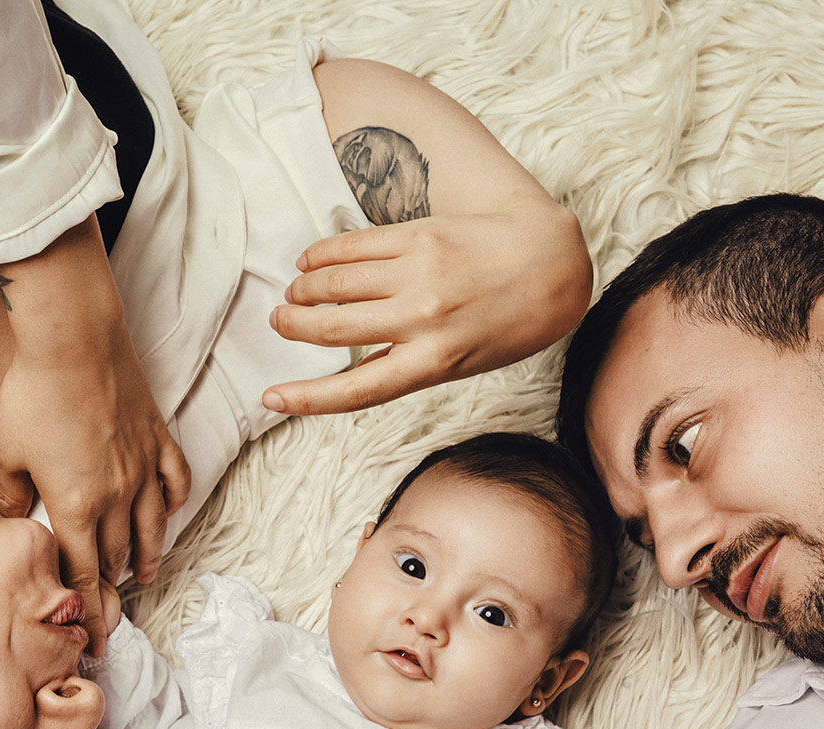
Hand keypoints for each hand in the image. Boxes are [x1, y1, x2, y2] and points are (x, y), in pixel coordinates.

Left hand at [0, 332, 190, 653]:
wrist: (74, 338)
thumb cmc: (34, 393)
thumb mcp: (9, 454)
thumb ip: (13, 500)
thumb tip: (9, 529)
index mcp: (78, 506)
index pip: (83, 577)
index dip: (88, 614)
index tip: (92, 643)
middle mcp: (118, 495)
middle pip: (116, 558)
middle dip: (112, 594)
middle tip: (110, 619)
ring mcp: (144, 467)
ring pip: (152, 528)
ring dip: (146, 557)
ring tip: (142, 577)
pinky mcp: (158, 439)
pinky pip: (175, 481)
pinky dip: (173, 504)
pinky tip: (167, 515)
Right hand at [262, 204, 590, 414]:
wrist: (551, 264)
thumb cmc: (507, 323)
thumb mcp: (461, 363)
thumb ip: (406, 365)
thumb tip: (348, 367)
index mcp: (433, 363)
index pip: (355, 389)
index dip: (306, 397)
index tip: (271, 397)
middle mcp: (422, 319)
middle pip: (332, 329)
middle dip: (293, 326)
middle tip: (279, 323)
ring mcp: (419, 274)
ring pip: (334, 283)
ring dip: (303, 290)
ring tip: (294, 294)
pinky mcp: (419, 236)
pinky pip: (353, 246)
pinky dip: (322, 255)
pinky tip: (311, 261)